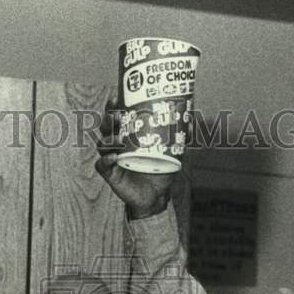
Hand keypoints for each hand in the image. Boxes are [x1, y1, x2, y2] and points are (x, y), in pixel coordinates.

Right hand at [95, 98, 176, 218]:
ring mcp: (112, 158)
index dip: (113, 106)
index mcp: (128, 134)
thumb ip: (179, 137)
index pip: (117, 116)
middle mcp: (117, 144)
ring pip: (102, 144)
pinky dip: (106, 160)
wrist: (157, 195)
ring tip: (119, 139)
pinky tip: (113, 157)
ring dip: (109, 139)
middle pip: (106, 127)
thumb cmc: (161, 169)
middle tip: (117, 116)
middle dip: (108, 119)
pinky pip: (102, 165)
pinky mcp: (111, 174)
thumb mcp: (172, 151)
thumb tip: (192, 122)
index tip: (116, 98)